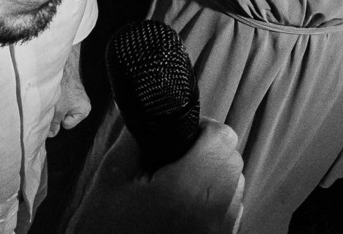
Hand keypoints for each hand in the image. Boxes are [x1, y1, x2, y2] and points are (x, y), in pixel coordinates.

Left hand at [48, 43, 91, 135]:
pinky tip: (57, 93)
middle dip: (58, 114)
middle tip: (56, 103)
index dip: (59, 119)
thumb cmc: (65, 88)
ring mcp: (77, 98)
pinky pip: (62, 102)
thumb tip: (52, 134)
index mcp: (84, 111)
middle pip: (65, 118)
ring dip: (56, 106)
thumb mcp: (57, 110)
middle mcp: (83, 105)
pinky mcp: (71, 91)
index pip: (67, 125)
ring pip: (62, 110)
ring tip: (56, 97)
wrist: (66, 68)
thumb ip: (54, 124)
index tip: (59, 109)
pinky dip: (57, 99)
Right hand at [72, 118, 244, 233]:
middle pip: (233, 159)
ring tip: (180, 187)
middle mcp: (213, 211)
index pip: (224, 138)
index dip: (203, 128)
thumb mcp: (109, 182)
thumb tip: (149, 120)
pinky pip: (230, 212)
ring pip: (236, 185)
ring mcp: (219, 231)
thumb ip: (133, 142)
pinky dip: (215, 202)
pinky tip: (184, 208)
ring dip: (214, 177)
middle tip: (176, 160)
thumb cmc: (106, 233)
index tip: (182, 135)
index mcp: (188, 188)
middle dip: (209, 152)